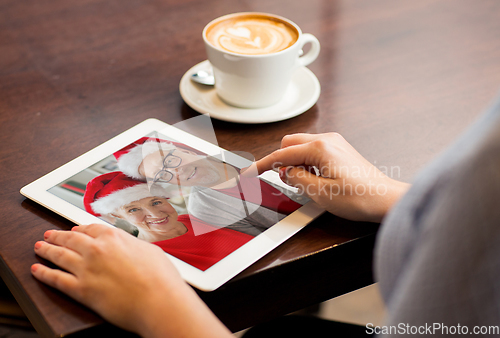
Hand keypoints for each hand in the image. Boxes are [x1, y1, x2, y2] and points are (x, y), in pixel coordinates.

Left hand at [31, 224, 231, 337]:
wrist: (158, 301)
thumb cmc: (160, 278)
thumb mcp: (150, 250)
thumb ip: (134, 246)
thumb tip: (130, 247)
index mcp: (114, 237)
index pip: (90, 228)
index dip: (78, 228)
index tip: (73, 230)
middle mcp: (96, 249)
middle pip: (70, 239)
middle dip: (57, 236)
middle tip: (49, 235)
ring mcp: (86, 269)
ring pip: (59, 256)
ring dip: (46, 250)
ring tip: (39, 247)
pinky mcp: (81, 290)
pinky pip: (56, 279)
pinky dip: (44, 274)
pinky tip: (37, 270)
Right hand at [246, 133, 409, 221]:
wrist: (386, 199)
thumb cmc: (361, 197)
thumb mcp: (320, 193)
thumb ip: (296, 179)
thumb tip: (285, 172)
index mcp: (320, 148)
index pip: (281, 154)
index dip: (262, 165)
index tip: (250, 172)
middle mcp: (328, 140)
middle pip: (289, 143)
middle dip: (281, 161)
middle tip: (285, 181)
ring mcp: (335, 143)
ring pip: (301, 147)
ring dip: (296, 163)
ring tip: (306, 184)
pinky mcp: (340, 150)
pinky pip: (314, 151)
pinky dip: (307, 163)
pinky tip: (316, 179)